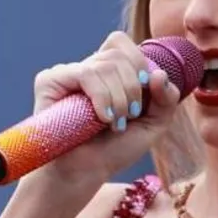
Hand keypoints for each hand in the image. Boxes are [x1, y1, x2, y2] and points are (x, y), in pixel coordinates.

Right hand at [27, 31, 180, 191]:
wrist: (86, 173)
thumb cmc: (116, 149)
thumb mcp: (154, 124)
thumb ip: (167, 98)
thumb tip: (158, 73)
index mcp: (111, 72)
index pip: (124, 44)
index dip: (140, 64)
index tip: (145, 96)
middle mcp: (89, 68)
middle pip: (120, 54)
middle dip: (133, 87)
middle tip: (130, 115)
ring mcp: (69, 73)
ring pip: (105, 64)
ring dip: (119, 98)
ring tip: (115, 123)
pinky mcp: (50, 81)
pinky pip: (85, 74)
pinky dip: (102, 97)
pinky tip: (102, 118)